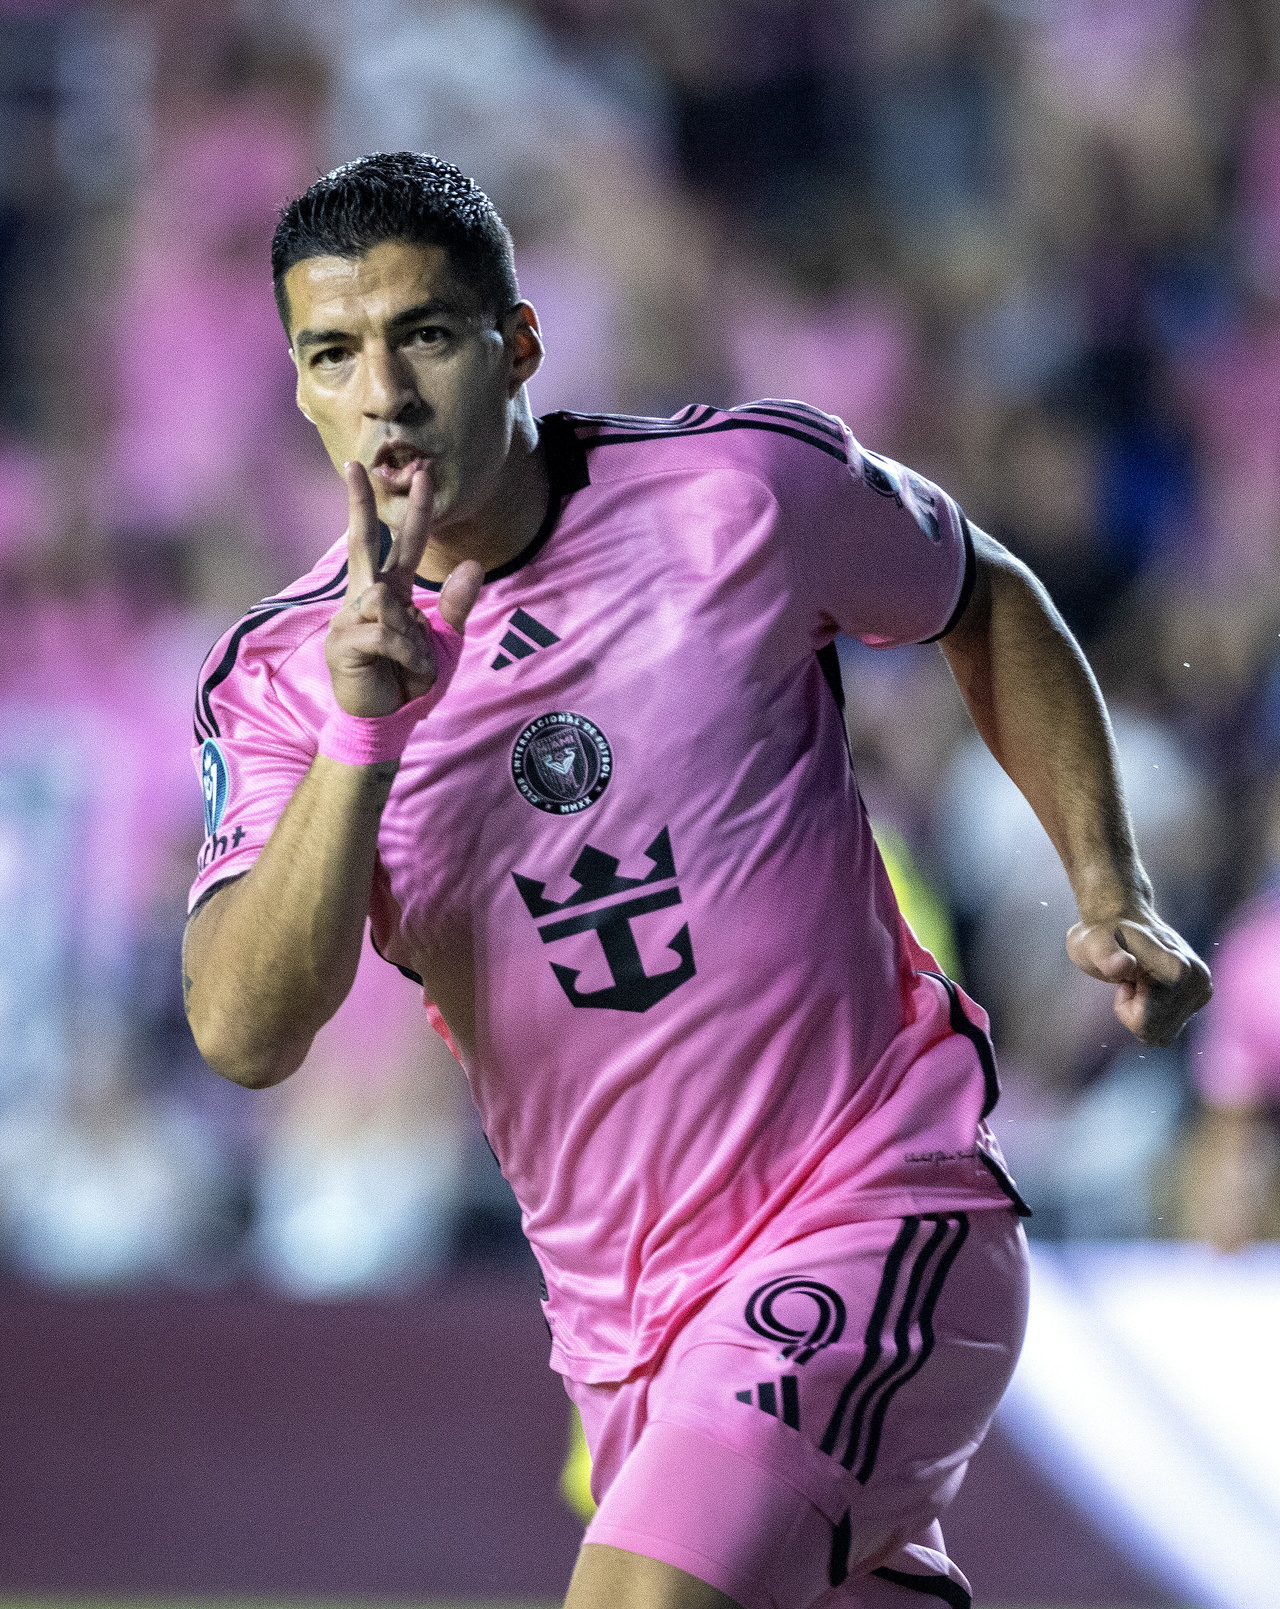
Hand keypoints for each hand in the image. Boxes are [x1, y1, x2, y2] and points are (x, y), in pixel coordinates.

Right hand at [325, 462, 482, 717]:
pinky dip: (407, 653)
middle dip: (360, 503)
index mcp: (390, 594)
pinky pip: (387, 633)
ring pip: (390, 601)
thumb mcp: (444, 643)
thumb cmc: (410, 682)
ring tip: (416, 665)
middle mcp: (365, 598)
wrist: (388, 723)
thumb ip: (455, 606)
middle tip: (356, 465)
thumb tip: (473, 564)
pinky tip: (405, 670)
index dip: (413, 511)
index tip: (419, 475)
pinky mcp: (343, 641)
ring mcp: (349, 618)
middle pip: (363, 542)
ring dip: (414, 638)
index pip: (402, 545)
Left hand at [1066, 912, 1211, 1046]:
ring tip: (1139, 981)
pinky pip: (1168, 1031)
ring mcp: (1202, 989)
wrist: (1123, 920)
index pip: (1145, 1023)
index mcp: (1178, 969)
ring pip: (1162, 1035)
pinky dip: (1153, 1015)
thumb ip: (1105, 955)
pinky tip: (1148, 988)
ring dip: (1144, 1014)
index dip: (1125, 1006)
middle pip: (1155, 1033)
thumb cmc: (1103, 934)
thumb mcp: (1092, 943)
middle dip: (1135, 1011)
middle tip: (1130, 978)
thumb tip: (1123, 965)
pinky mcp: (1200, 998)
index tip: (1124, 979)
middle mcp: (1198, 980)